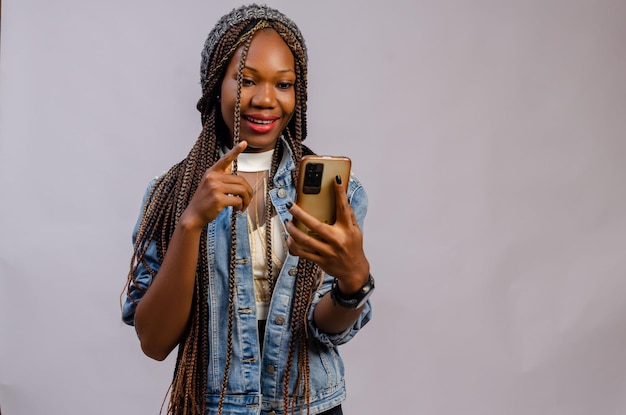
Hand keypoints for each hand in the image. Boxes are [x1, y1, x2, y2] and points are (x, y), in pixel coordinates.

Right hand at [179, 141, 252, 229]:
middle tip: (248, 200)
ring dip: (246, 200)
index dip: (236, 150)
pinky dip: (241, 206)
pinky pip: (238, 200)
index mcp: (211, 172)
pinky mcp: (218, 199)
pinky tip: (237, 210)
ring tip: (243, 206)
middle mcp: (213, 178)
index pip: (225, 159)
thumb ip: (220, 175)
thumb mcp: (209, 183)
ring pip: (242, 190)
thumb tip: (231, 164)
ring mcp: (215, 188)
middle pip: (241, 180)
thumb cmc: (204, 200)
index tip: (244, 142)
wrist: (193, 215)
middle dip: (248, 192)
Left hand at [285, 175, 369, 292]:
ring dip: (293, 230)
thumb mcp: (356, 230)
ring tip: (287, 222)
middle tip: (290, 205)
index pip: (343, 208)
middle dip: (300, 214)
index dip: (340, 193)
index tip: (335, 180)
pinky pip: (303, 253)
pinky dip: (294, 245)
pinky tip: (289, 238)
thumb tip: (342, 199)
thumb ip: (348, 216)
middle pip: (315, 225)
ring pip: (305, 240)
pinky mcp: (320, 260)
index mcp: (347, 229)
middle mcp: (337, 240)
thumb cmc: (354, 248)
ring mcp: (328, 251)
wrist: (354, 271)